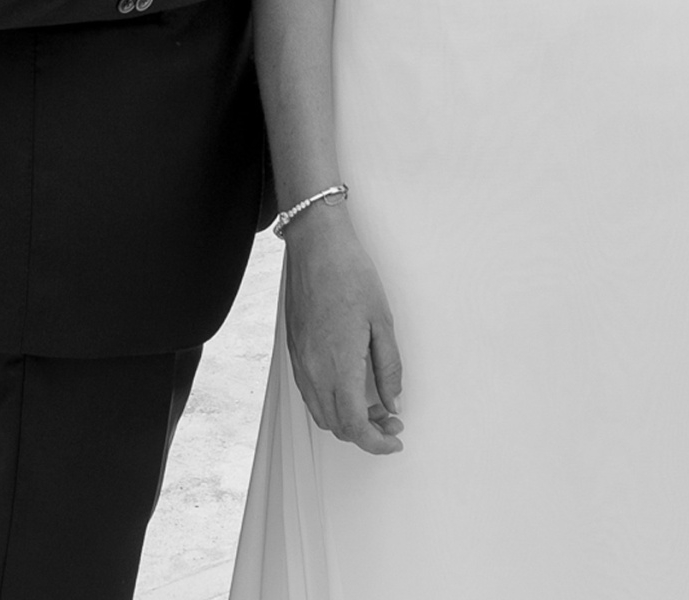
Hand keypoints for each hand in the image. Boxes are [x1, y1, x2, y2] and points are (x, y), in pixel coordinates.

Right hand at [282, 207, 402, 455]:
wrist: (316, 245)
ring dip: (348, 420)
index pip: (355, 426)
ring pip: (321, 413)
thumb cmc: (350, 273)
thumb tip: (393, 401)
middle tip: (391, 420)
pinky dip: (332, 402)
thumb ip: (389, 367)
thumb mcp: (383, 320)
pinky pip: (311, 393)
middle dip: (366, 433)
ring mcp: (301, 362)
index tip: (394, 439)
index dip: (377, 442)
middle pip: (337, 426)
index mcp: (340, 365)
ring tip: (374, 404)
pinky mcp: (294, 351)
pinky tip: (351, 386)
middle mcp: (315, 370)